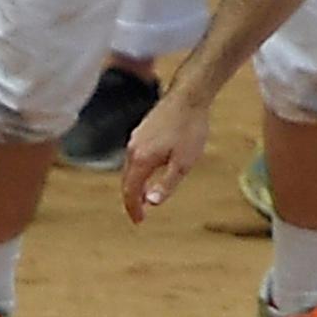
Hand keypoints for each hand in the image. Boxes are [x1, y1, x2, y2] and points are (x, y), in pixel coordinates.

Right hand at [118, 90, 212, 221]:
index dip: (133, 208)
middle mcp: (133, 148)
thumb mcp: (183, 163)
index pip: (130, 190)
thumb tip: (151, 203)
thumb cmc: (189, 129)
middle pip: (127, 180)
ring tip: (144, 197)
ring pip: (130, 167)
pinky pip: (135, 156)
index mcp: (141, 159)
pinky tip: (149, 171)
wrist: (189, 96)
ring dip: (135, 184)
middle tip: (140, 214)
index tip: (139, 221)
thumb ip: (166, 184)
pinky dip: (138, 170)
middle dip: (132, 199)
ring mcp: (136, 137)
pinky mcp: (142, 130)